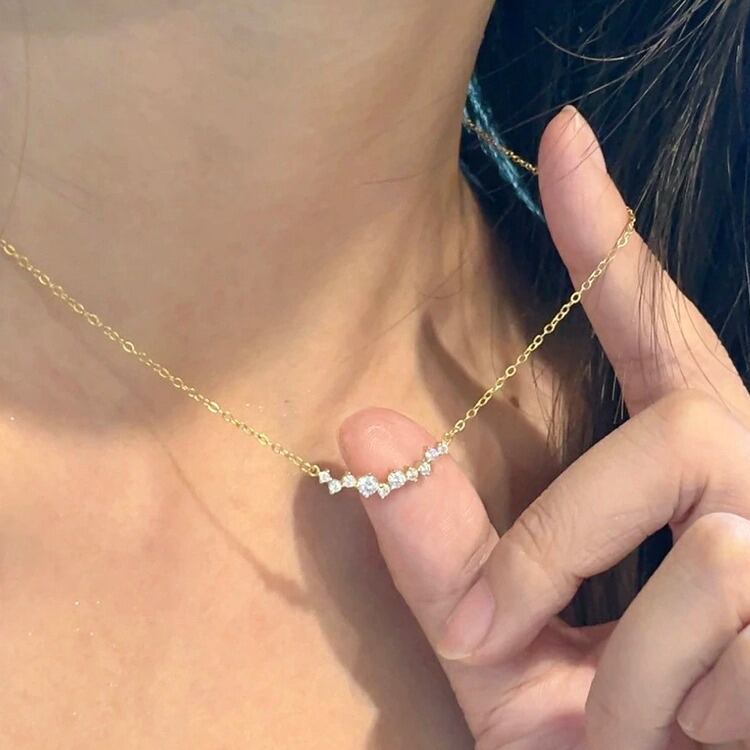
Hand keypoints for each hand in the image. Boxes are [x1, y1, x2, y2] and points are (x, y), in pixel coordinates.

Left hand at [338, 107, 749, 749]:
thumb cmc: (580, 730)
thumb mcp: (493, 642)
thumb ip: (438, 549)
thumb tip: (364, 425)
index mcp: (674, 458)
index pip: (646, 320)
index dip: (608, 228)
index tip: (563, 136)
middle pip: (669, 432)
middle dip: (549, 549)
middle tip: (491, 636)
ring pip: (710, 553)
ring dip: (629, 669)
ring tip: (636, 719)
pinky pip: (737, 628)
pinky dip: (674, 706)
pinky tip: (701, 734)